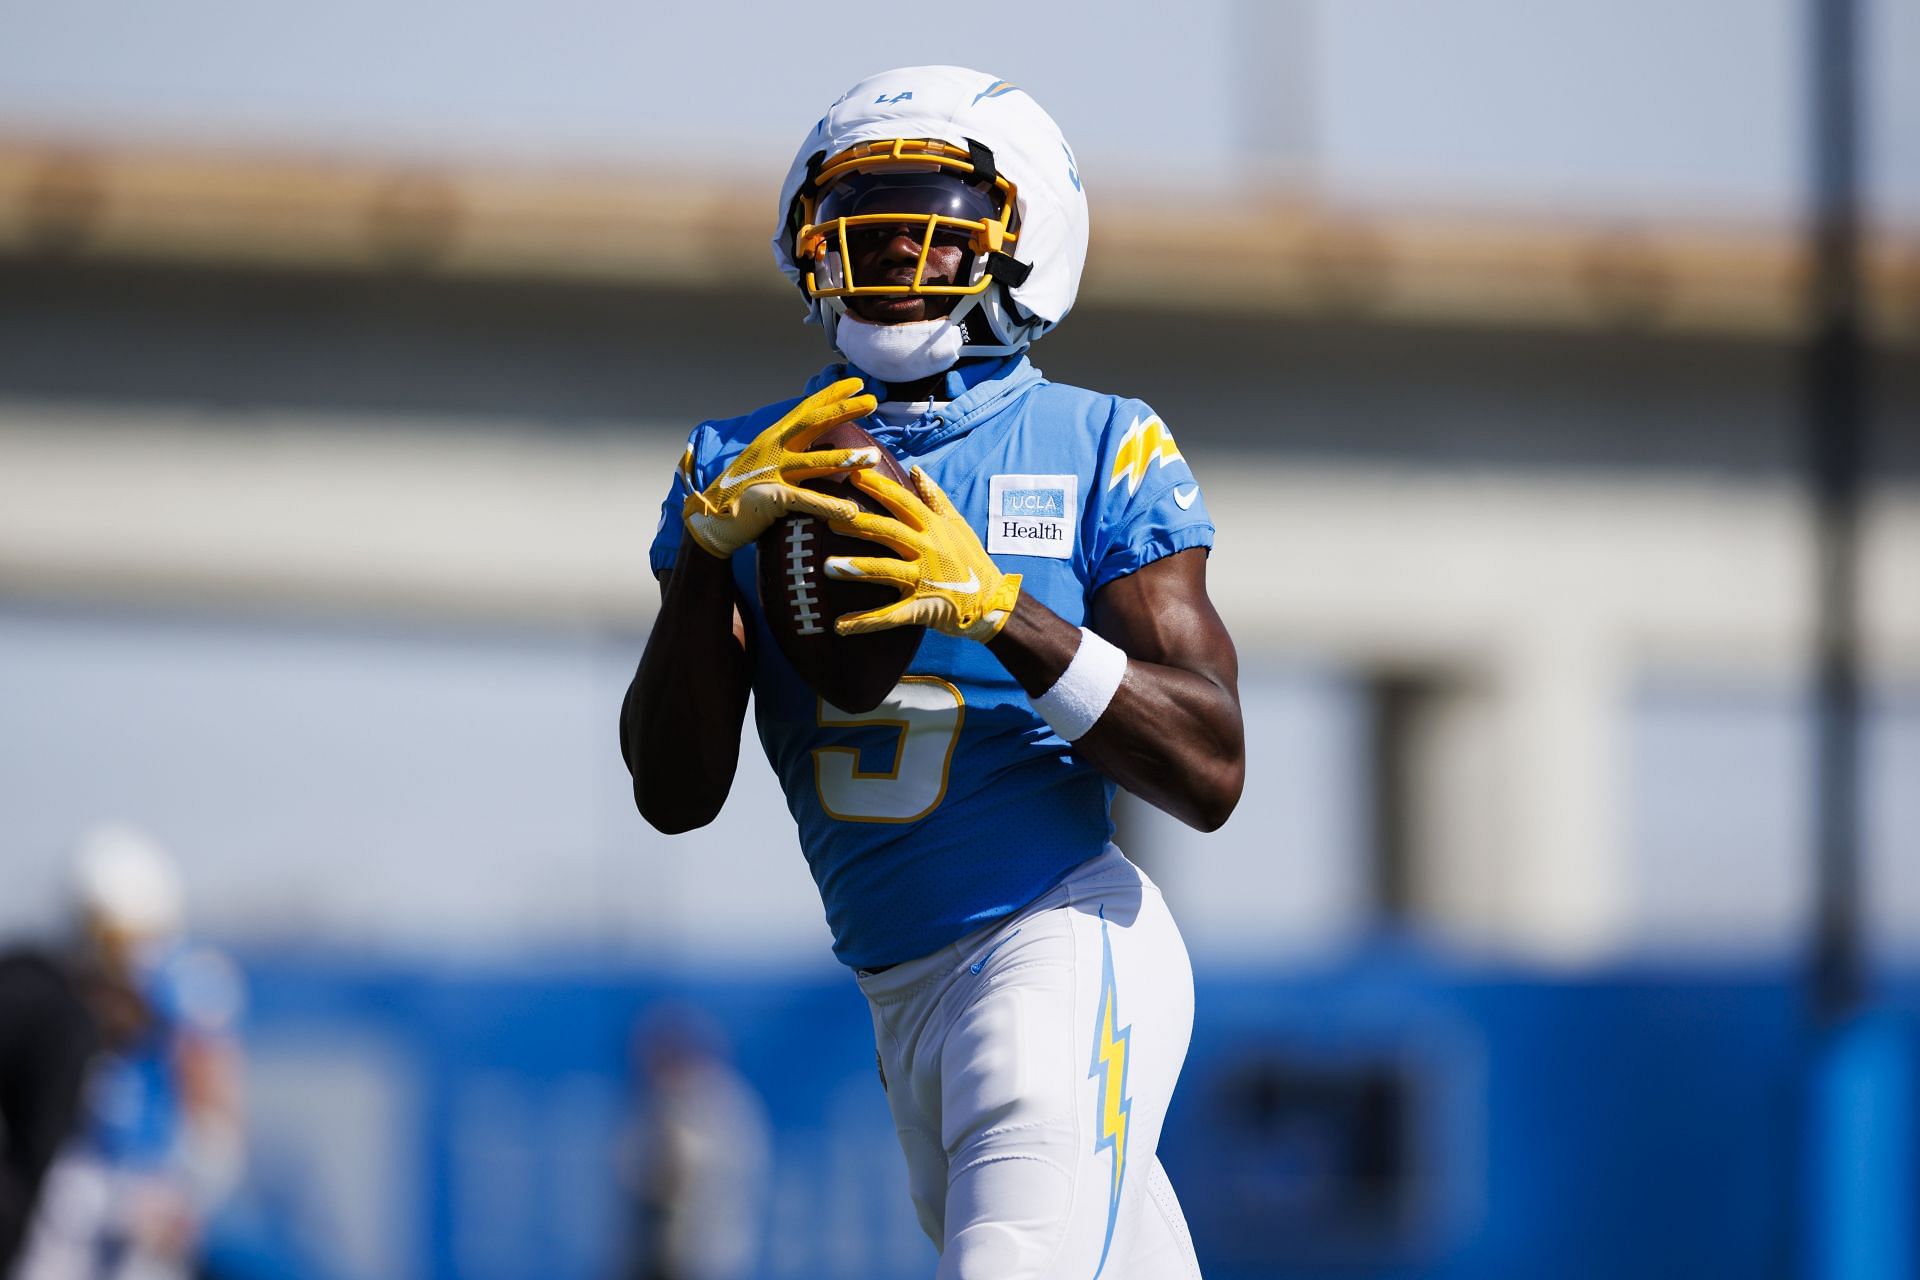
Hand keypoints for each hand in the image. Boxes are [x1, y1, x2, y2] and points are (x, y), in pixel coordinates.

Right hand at [681, 378, 878, 557]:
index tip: (858, 383)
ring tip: (873, 456)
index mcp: (773, 437)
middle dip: (844, 411)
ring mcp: (772, 473)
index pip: (806, 409)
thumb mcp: (768, 462)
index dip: (832, 394)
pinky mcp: (772, 500)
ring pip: (814, 462)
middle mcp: (773, 449)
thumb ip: (792, 451)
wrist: (711, 519)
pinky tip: (850, 512)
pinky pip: (805, 502)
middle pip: (812, 424)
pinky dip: (829, 507)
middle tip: (873, 401)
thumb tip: (819, 443)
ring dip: (845, 459)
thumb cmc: (743, 492)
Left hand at [824, 466, 1022, 641]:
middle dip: (858, 524)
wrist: (993, 602)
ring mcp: (923, 578)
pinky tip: (840, 626)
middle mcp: (928, 549)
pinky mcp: (920, 607)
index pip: (903, 502)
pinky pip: (890, 615)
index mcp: (934, 528)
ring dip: (857, 567)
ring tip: (827, 566)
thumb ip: (936, 497)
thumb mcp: (958, 524)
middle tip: (829, 518)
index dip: (879, 488)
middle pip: (888, 532)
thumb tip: (916, 470)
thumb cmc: (973, 561)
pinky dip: (865, 622)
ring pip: (886, 570)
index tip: (854, 476)